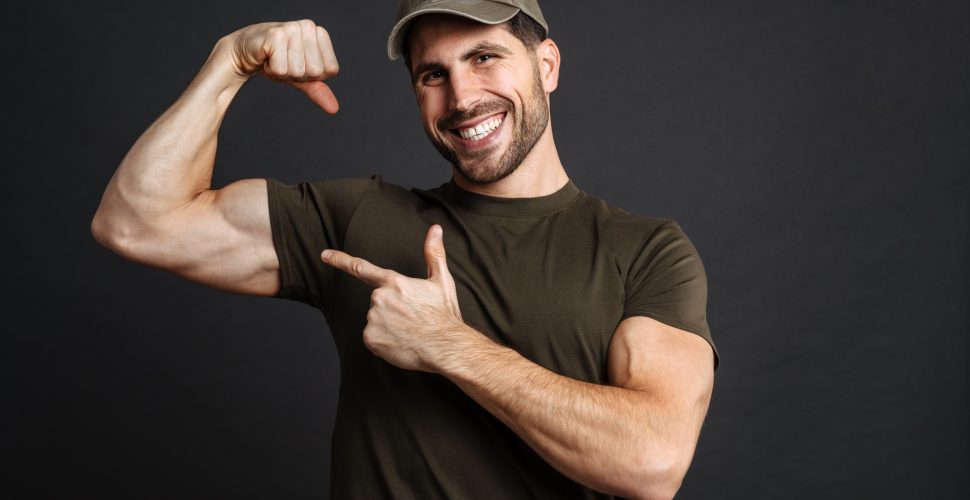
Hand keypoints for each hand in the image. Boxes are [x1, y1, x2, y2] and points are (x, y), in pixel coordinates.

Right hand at [223, 20, 339, 112]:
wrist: (244, 54)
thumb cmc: (275, 62)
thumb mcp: (300, 77)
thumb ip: (318, 89)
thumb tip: (334, 109)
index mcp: (320, 34)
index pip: (329, 70)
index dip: (312, 75)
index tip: (297, 63)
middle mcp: (308, 27)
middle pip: (315, 71)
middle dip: (297, 74)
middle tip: (283, 61)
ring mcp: (292, 28)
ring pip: (298, 71)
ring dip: (283, 71)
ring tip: (274, 58)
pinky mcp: (276, 35)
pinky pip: (281, 69)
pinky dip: (271, 70)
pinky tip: (266, 57)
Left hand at [321, 225, 473, 372]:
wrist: (446, 346)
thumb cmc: (444, 314)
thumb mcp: (441, 281)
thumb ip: (433, 253)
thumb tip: (435, 229)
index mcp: (393, 282)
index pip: (361, 268)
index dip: (340, 260)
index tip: (324, 255)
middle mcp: (379, 298)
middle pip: (377, 302)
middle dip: (390, 309)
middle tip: (412, 318)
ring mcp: (373, 319)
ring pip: (375, 321)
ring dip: (388, 326)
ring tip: (410, 331)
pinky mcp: (371, 338)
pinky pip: (373, 338)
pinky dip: (385, 342)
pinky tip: (402, 342)